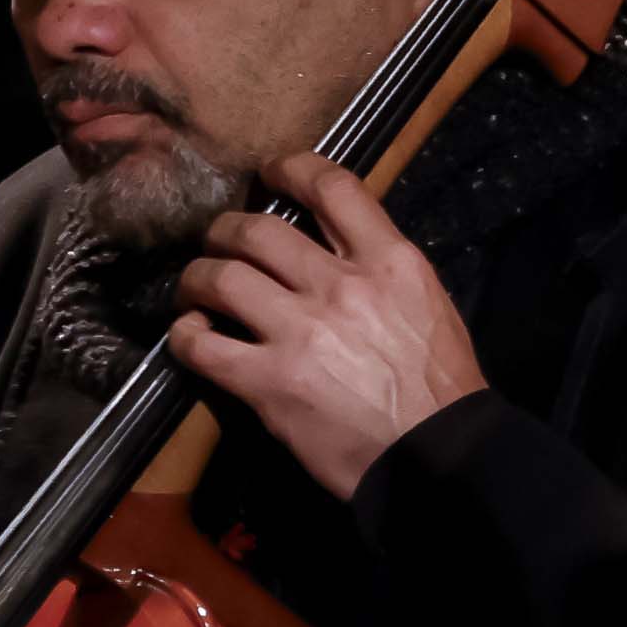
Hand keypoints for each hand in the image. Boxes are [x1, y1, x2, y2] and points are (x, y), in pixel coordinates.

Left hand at [165, 153, 487, 500]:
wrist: (439, 457)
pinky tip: (189, 338)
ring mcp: (301, 333)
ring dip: (197, 279)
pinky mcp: (270, 383)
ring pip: (221, 278)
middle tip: (217, 244)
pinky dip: (186, 337)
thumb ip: (381, 271)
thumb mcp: (428, 305)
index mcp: (390, 262)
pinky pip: (203, 347)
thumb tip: (336, 252)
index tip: (269, 174)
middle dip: (226, 231)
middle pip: (258, 231)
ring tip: (195, 290)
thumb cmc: (441, 389)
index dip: (290, 169)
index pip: (332, 188)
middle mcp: (341, 286)